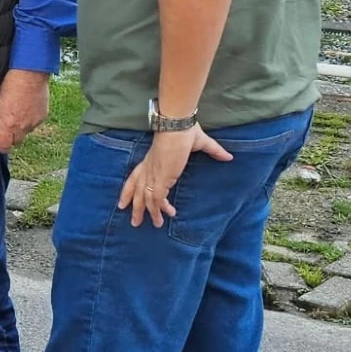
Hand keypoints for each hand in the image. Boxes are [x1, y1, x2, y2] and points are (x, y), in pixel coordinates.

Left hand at [0, 69, 50, 152]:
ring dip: (24, 126)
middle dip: (13, 137)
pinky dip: (32, 118)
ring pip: (27, 131)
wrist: (30, 74)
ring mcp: (34, 122)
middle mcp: (22, 126)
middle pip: (17, 141)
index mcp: (8, 124)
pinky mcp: (43, 116)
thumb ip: (0, 119)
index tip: (1, 143)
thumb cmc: (11, 84)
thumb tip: (0, 127)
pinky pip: (36, 123)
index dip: (2, 146)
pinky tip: (29, 107)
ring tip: (20, 111)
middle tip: (10, 126)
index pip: (5, 146)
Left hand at [118, 126, 232, 227]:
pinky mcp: (161, 180)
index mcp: (150, 160)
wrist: (177, 126)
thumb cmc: (184, 130)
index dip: (128, 192)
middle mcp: (148, 170)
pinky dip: (159, 209)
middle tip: (134, 221)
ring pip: (145, 199)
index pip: (134, 179)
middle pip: (136, 192)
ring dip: (148, 213)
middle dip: (135, 208)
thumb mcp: (200, 143)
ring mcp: (153, 176)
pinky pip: (156, 199)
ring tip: (154, 225)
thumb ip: (214, 151)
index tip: (122, 203)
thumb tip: (228, 156)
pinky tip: (164, 216)